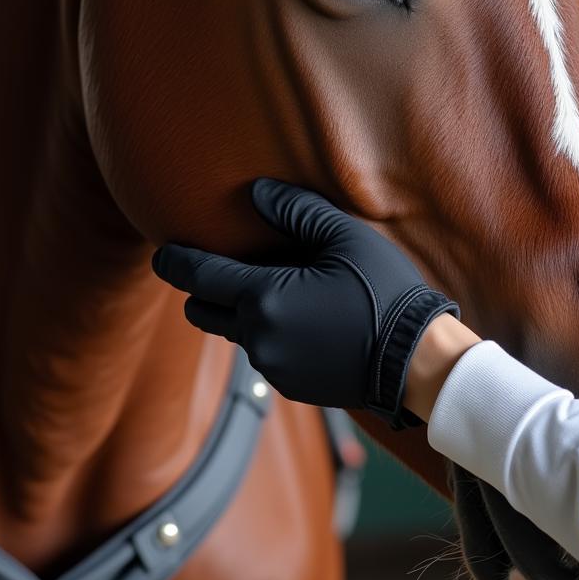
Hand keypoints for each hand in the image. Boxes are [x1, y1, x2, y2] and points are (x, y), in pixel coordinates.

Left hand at [151, 178, 458, 427]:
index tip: (161, 252)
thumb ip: (295, 211)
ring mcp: (273, 367)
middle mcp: (258, 337)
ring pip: (234, 333)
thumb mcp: (345, 238)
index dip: (174, 262)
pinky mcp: (290, 387)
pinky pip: (262, 354)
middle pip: (202, 312)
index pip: (199, 277)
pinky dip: (267, 334)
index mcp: (265, 298)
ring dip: (239, 312)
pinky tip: (299, 318)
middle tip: (215, 268)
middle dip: (201, 290)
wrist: (417, 361)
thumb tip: (255, 192)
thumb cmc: (384, 292)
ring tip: (270, 288)